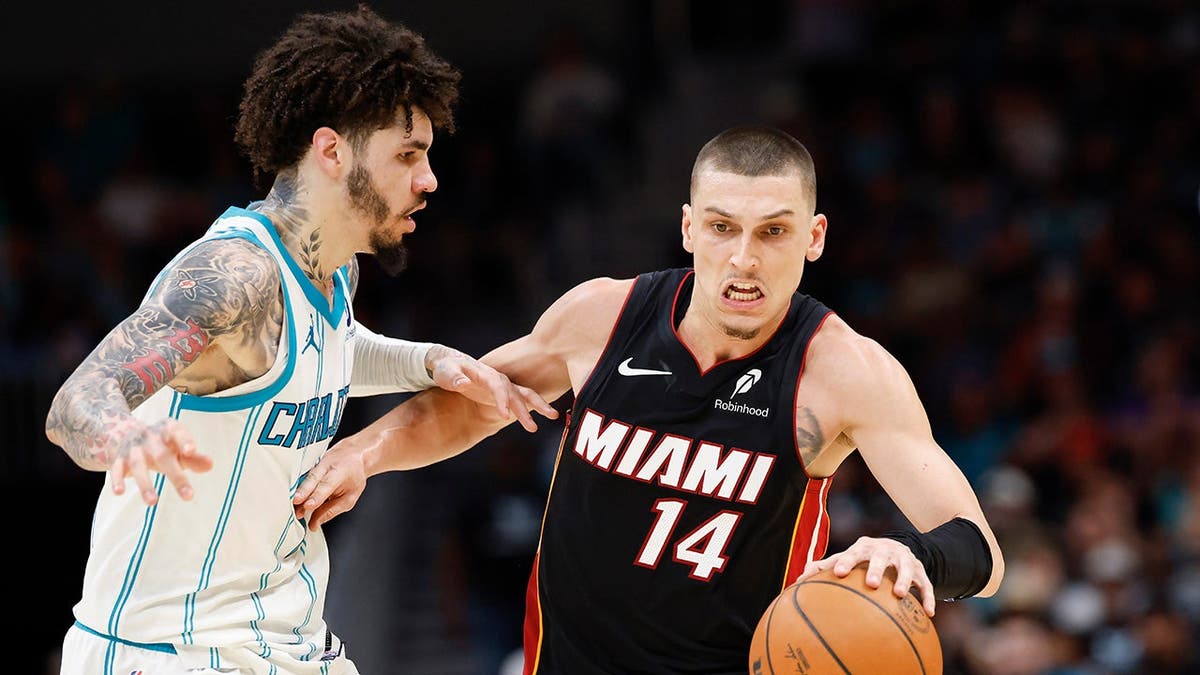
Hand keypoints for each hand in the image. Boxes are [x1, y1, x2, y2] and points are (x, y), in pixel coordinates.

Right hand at [106, 418, 212, 504]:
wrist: (125, 433)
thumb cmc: (162, 445)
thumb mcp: (178, 448)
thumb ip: (193, 458)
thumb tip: (210, 465)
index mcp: (168, 430)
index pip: (177, 432)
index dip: (184, 440)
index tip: (191, 451)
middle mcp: (150, 437)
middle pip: (162, 456)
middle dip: (175, 476)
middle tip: (189, 497)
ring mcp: (133, 448)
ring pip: (138, 465)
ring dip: (144, 484)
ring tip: (152, 503)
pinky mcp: (118, 458)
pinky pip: (116, 468)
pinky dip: (117, 480)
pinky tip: (119, 492)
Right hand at [292, 436, 368, 529]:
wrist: (353, 453)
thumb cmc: (353, 476)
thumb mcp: (350, 496)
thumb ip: (331, 511)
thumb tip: (314, 525)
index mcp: (340, 472)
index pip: (327, 485)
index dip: (317, 496)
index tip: (308, 506)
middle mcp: (326, 465)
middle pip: (311, 479)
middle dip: (302, 492)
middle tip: (294, 506)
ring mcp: (315, 463)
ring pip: (303, 478)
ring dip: (296, 493)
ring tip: (291, 508)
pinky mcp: (308, 465)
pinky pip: (300, 477)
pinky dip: (294, 488)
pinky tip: (289, 499)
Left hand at [426, 346, 558, 431]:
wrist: (451, 363)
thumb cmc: (446, 368)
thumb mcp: (445, 372)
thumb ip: (453, 378)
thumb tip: (461, 382)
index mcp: (486, 374)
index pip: (498, 386)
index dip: (503, 400)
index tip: (506, 417)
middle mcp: (498, 379)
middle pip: (517, 392)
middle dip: (528, 408)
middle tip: (534, 426)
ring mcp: (503, 385)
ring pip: (525, 395)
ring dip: (539, 406)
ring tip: (554, 417)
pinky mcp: (504, 393)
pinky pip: (522, 400)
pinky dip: (533, 407)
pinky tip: (544, 417)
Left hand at [798, 536, 935, 615]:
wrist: (898, 548)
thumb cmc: (864, 557)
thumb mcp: (847, 558)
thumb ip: (825, 567)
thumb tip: (797, 581)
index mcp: (865, 547)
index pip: (854, 552)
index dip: (846, 561)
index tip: (838, 573)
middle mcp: (886, 551)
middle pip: (882, 558)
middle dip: (877, 569)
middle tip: (871, 584)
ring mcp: (905, 560)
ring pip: (907, 569)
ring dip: (905, 581)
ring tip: (901, 595)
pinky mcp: (921, 571)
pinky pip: (927, 585)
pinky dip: (928, 597)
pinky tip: (929, 613)